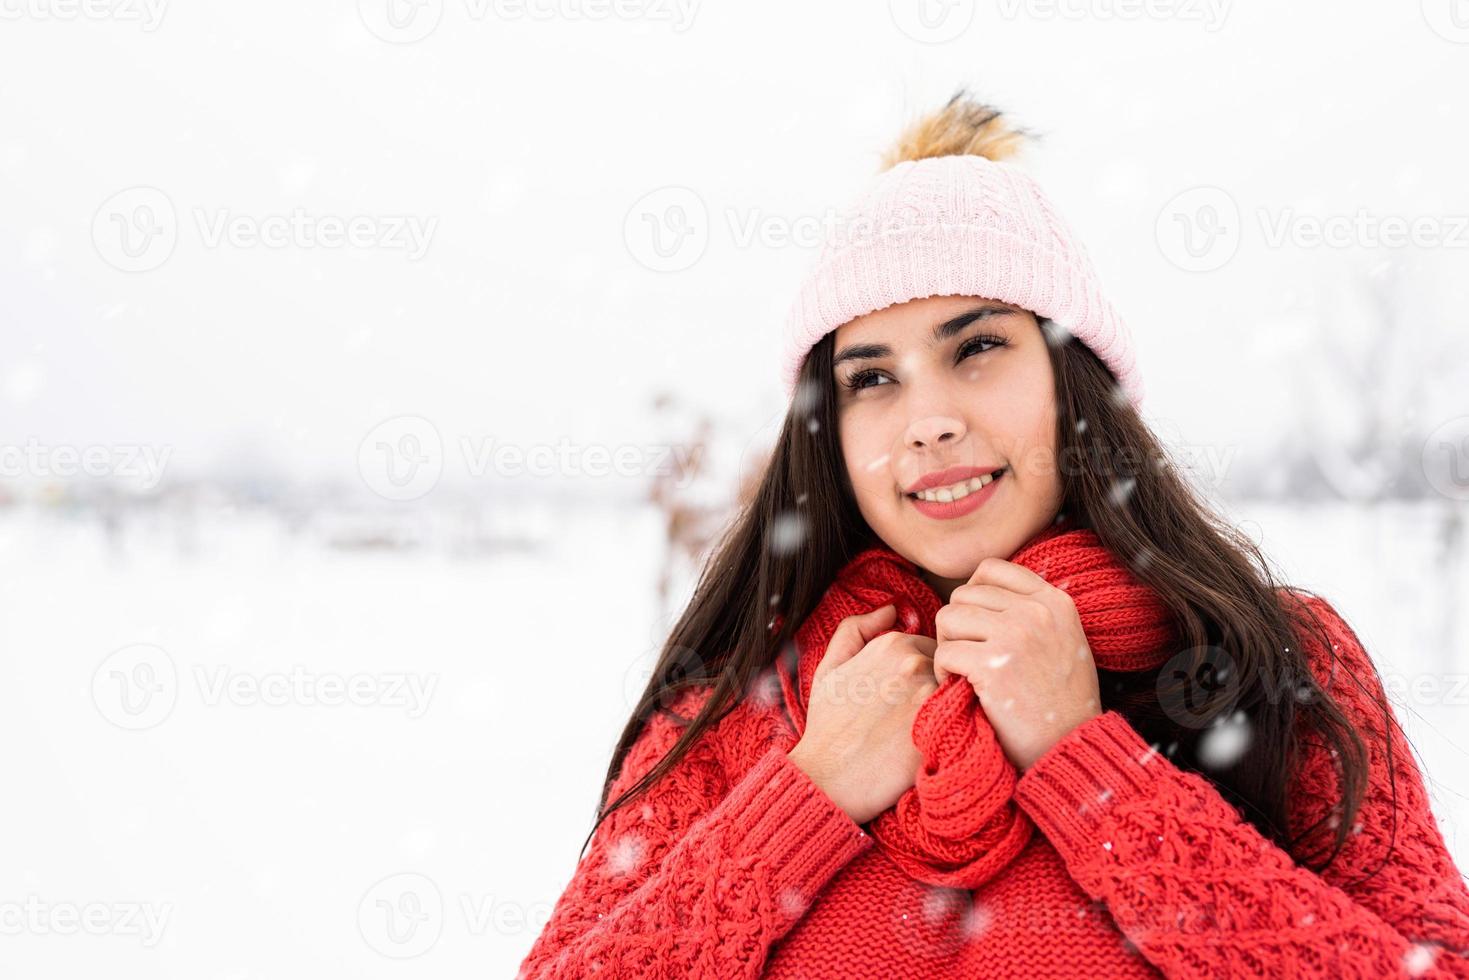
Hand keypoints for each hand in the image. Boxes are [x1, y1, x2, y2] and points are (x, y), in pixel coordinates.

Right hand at [787, 604, 938, 823]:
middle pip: (948, 665)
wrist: (829, 776)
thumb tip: (891, 609)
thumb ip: (855, 629)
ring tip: (931, 725)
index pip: (933, 645)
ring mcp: (931, 694)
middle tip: (918, 711)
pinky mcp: (943, 726)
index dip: (923, 669)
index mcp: (891, 644)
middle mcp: (915, 663)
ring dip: (951, 703)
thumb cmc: (827, 725)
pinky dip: (957, 725)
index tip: (909, 692)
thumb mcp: (829, 667)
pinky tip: (938, 740)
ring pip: (959, 689)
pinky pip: (965, 717)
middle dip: (939, 682)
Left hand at [933, 557, 1100, 770]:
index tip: (973, 624)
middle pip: (963, 594)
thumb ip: (1032, 611)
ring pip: (948, 617)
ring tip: (960, 671)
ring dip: (946, 646)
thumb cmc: (1061, 700)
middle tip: (964, 655)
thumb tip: (980, 587)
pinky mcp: (993, 665)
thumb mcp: (1063, 640)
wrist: (1070, 747)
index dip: (971, 594)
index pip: (991, 568)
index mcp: (1055, 601)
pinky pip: (944, 652)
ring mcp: (1015, 635)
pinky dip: (943, 672)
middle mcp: (1036, 611)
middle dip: (956, 625)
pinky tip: (958, 688)